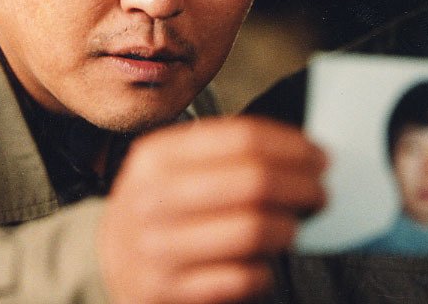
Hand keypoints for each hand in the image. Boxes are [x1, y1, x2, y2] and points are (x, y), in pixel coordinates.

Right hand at [98, 116, 326, 303]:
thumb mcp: (172, 170)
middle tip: (321, 192)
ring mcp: (158, 247)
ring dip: (288, 228)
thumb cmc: (159, 212)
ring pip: (251, 230)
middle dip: (301, 185)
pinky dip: (264, 272)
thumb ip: (223, 156)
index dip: (291, 145)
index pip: (241, 138)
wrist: (107, 265)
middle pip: (253, 181)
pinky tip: (264, 265)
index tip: (319, 156)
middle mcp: (153, 198)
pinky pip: (240, 278)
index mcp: (157, 156)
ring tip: (296, 226)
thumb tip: (300, 153)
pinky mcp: (166, 291)